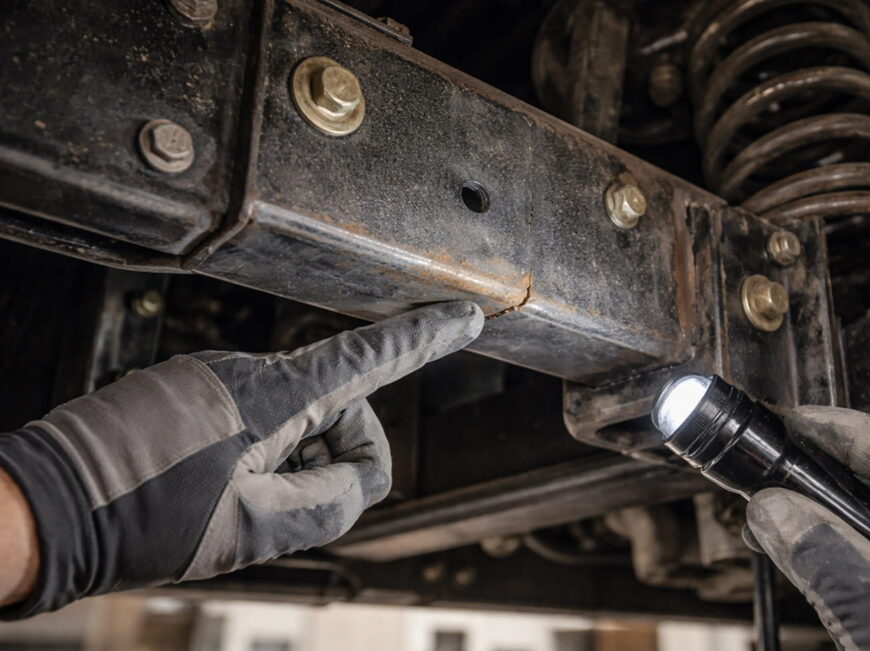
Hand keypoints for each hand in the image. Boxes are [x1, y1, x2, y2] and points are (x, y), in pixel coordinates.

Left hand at [0, 301, 482, 618]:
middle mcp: (244, 371)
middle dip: (339, 455)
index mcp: (268, 396)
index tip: (466, 317)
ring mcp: (213, 377)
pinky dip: (262, 454)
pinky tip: (219, 489)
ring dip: (295, 461)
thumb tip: (359, 476)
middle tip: (290, 510)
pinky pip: (256, 416)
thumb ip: (330, 501)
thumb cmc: (144, 522)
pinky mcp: (189, 390)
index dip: (425, 340)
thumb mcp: (254, 531)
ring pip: (297, 415)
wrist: (45, 509)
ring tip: (239, 505)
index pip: (367, 359)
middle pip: (338, 405)